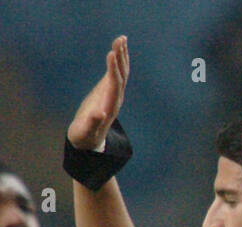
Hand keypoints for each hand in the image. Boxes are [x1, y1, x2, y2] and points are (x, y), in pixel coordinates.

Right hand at [68, 35, 129, 150]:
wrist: (90, 139)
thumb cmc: (85, 134)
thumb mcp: (87, 131)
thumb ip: (93, 123)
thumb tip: (99, 114)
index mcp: (111, 105)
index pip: (115, 84)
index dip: (114, 69)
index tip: (111, 54)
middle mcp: (116, 98)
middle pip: (121, 75)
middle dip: (120, 57)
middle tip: (120, 39)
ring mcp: (114, 94)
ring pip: (121, 72)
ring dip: (122, 55)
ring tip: (121, 38)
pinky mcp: (109, 90)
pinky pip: (117, 73)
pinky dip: (117, 60)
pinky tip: (117, 49)